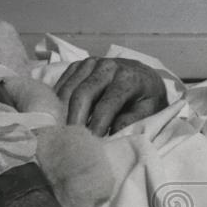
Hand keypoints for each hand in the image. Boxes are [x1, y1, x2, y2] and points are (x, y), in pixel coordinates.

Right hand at [54, 57, 168, 135]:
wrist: (144, 76)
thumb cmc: (146, 98)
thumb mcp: (148, 111)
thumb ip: (131, 121)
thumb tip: (111, 133)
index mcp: (128, 79)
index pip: (107, 105)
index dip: (96, 126)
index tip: (90, 143)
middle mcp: (108, 67)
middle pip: (83, 94)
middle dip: (74, 120)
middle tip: (69, 140)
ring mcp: (91, 63)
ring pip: (69, 89)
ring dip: (61, 111)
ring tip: (60, 132)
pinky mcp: (79, 65)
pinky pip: (62, 83)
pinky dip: (57, 101)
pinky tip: (57, 117)